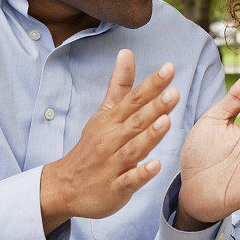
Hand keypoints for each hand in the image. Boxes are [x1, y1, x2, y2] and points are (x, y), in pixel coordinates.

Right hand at [40, 49, 179, 234]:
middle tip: (175, 92)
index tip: (170, 68)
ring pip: (134, 148)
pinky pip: (129, 181)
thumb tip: (127, 52)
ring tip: (166, 121)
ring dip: (150, 136)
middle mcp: (112, 139)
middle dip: (155, 107)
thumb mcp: (104, 113)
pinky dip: (142, 174)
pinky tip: (156, 166)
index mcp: (112, 120)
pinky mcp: (115, 188)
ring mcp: (113, 164)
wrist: (64, 186)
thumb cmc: (92, 145)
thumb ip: (120, 85)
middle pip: (136, 121)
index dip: (152, 84)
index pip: (135, 98)